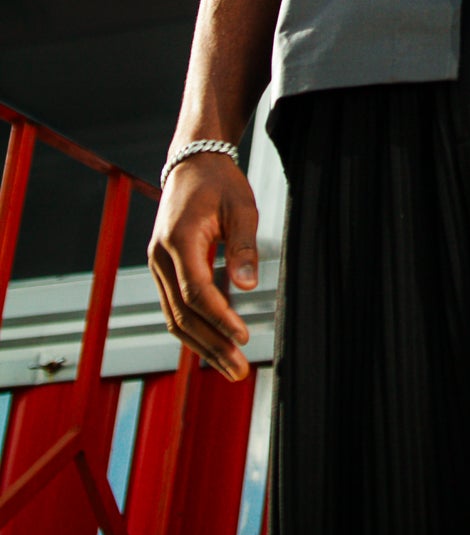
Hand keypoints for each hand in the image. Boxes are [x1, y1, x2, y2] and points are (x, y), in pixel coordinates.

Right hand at [148, 154, 258, 380]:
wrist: (191, 165)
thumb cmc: (220, 184)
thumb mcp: (241, 208)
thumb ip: (243, 247)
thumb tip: (248, 287)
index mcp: (178, 241)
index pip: (196, 291)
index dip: (219, 317)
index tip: (243, 337)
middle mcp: (160, 258)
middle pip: (182, 314)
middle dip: (211, 344)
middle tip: (238, 369)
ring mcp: (157, 266)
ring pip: (174, 317)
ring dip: (201, 345)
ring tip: (229, 368)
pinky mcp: (162, 270)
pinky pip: (174, 308)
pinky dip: (193, 329)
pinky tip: (213, 346)